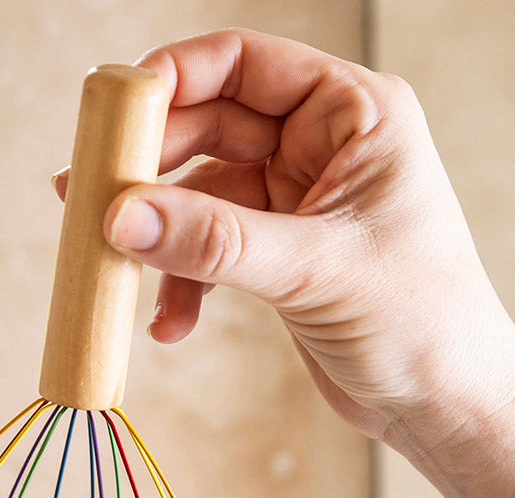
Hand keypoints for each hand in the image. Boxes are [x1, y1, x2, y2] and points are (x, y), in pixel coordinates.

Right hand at [53, 29, 514, 449]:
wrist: (438, 400)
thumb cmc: (421, 320)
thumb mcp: (314, 270)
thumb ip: (216, 241)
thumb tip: (123, 217)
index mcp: (351, 115)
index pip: (243, 65)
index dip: (172, 79)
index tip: (112, 118)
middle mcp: (318, 147)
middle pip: (205, 128)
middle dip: (148, 170)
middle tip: (91, 202)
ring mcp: (291, 201)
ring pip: (196, 197)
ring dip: (158, 239)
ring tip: (120, 271)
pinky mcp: (272, 253)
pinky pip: (204, 250)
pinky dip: (180, 283)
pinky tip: (169, 324)